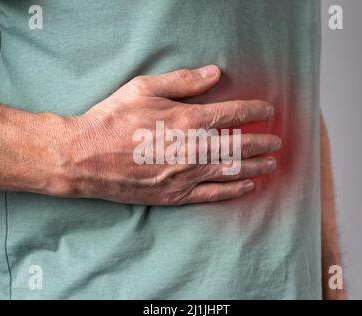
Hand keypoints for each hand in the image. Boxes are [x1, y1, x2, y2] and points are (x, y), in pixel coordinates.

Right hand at [55, 65, 280, 204]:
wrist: (85, 157)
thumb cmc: (112, 120)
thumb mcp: (144, 89)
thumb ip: (183, 81)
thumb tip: (214, 74)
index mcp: (188, 120)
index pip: (233, 113)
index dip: (254, 111)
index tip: (267, 111)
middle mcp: (193, 149)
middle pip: (240, 145)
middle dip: (262, 142)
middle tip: (276, 141)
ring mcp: (186, 175)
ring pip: (232, 171)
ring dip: (256, 166)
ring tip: (271, 163)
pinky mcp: (175, 195)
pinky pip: (213, 194)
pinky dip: (234, 190)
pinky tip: (247, 186)